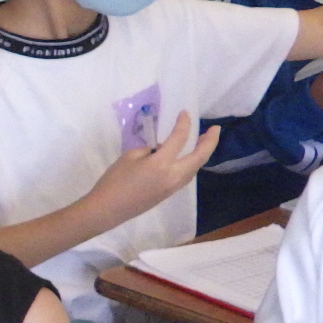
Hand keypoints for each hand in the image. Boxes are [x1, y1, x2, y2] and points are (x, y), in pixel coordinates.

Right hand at [82, 112, 219, 230]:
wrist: (108, 209)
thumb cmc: (114, 181)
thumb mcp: (129, 157)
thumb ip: (148, 150)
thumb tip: (158, 150)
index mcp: (161, 163)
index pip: (179, 138)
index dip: (183, 124)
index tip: (184, 113)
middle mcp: (174, 175)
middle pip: (200, 156)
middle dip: (210, 141)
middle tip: (215, 129)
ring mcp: (174, 186)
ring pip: (196, 167)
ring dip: (203, 153)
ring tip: (204, 141)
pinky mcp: (169, 192)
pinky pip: (187, 175)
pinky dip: (192, 163)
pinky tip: (188, 157)